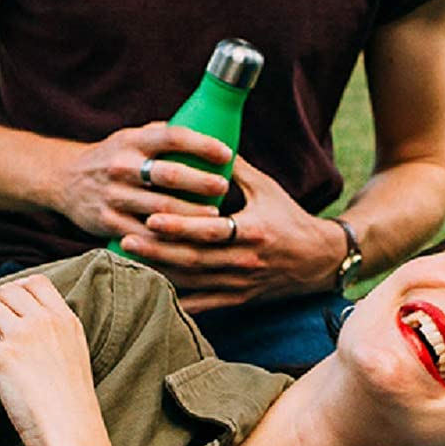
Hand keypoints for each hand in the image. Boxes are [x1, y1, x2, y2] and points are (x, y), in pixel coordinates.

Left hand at [0, 274, 114, 445]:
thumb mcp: (76, 357)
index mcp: (66, 320)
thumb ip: (59, 336)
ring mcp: (23, 337)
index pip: (38, 284)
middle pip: (9, 291)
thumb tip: (37, 330)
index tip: (4, 297)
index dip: (16, 286)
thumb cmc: (73, 404)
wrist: (71, 431)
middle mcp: (45, 322)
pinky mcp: (2, 358)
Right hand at [54, 122, 231, 240]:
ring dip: (192, 214)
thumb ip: (163, 134)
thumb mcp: (131, 137)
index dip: (202, 144)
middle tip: (224, 187)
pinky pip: (145, 235)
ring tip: (216, 217)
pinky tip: (190, 240)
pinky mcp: (108, 223)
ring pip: (160, 209)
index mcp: (132, 141)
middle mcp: (121, 167)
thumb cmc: (112, 156)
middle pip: (169, 175)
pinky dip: (170, 239)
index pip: (172, 137)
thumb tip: (208, 129)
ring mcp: (113, 196)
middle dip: (201, 182)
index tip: (226, 153)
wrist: (63, 180)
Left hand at [117, 155, 345, 312]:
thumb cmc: (289, 218)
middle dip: (158, 251)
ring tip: (129, 263)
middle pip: (195, 260)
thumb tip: (205, 140)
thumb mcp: (267, 189)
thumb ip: (235, 168)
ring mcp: (240, 285)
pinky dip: (176, 301)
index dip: (180, 226)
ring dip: (160, 274)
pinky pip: (202, 305)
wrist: (318, 260)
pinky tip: (151, 293)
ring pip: (193, 284)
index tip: (151, 217)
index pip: (211, 230)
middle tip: (126, 240)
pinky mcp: (237, 300)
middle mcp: (245, 261)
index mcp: (254, 231)